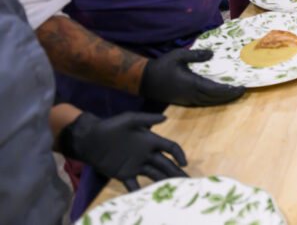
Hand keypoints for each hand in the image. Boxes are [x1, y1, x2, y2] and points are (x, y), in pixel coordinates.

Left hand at [57, 111, 187, 190]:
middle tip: (186, 183)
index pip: (170, 148)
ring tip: (172, 192)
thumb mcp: (128, 120)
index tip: (184, 164)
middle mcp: (146, 154)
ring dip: (163, 182)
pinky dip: (139, 192)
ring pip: (154, 175)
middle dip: (176, 173)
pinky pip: (134, 185)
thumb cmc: (110, 127)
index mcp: (150, 140)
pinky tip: (146, 199)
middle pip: (166, 164)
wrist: (89, 139)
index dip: (178, 155)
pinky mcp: (124, 174)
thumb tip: (166, 118)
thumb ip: (146, 119)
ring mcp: (136, 165)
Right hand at [140, 49, 244, 106]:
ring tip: (234, 94)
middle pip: (215, 98)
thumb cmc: (162, 66)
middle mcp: (192, 95)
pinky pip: (203, 103)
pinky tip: (218, 96)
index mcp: (193, 84)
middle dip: (230, 96)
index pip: (216, 90)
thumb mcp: (179, 55)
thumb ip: (196, 55)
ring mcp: (188, 100)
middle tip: (243, 91)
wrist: (145, 80)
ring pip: (210, 102)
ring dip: (223, 99)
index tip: (241, 87)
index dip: (230, 90)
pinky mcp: (184, 101)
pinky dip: (213, 100)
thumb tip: (212, 53)